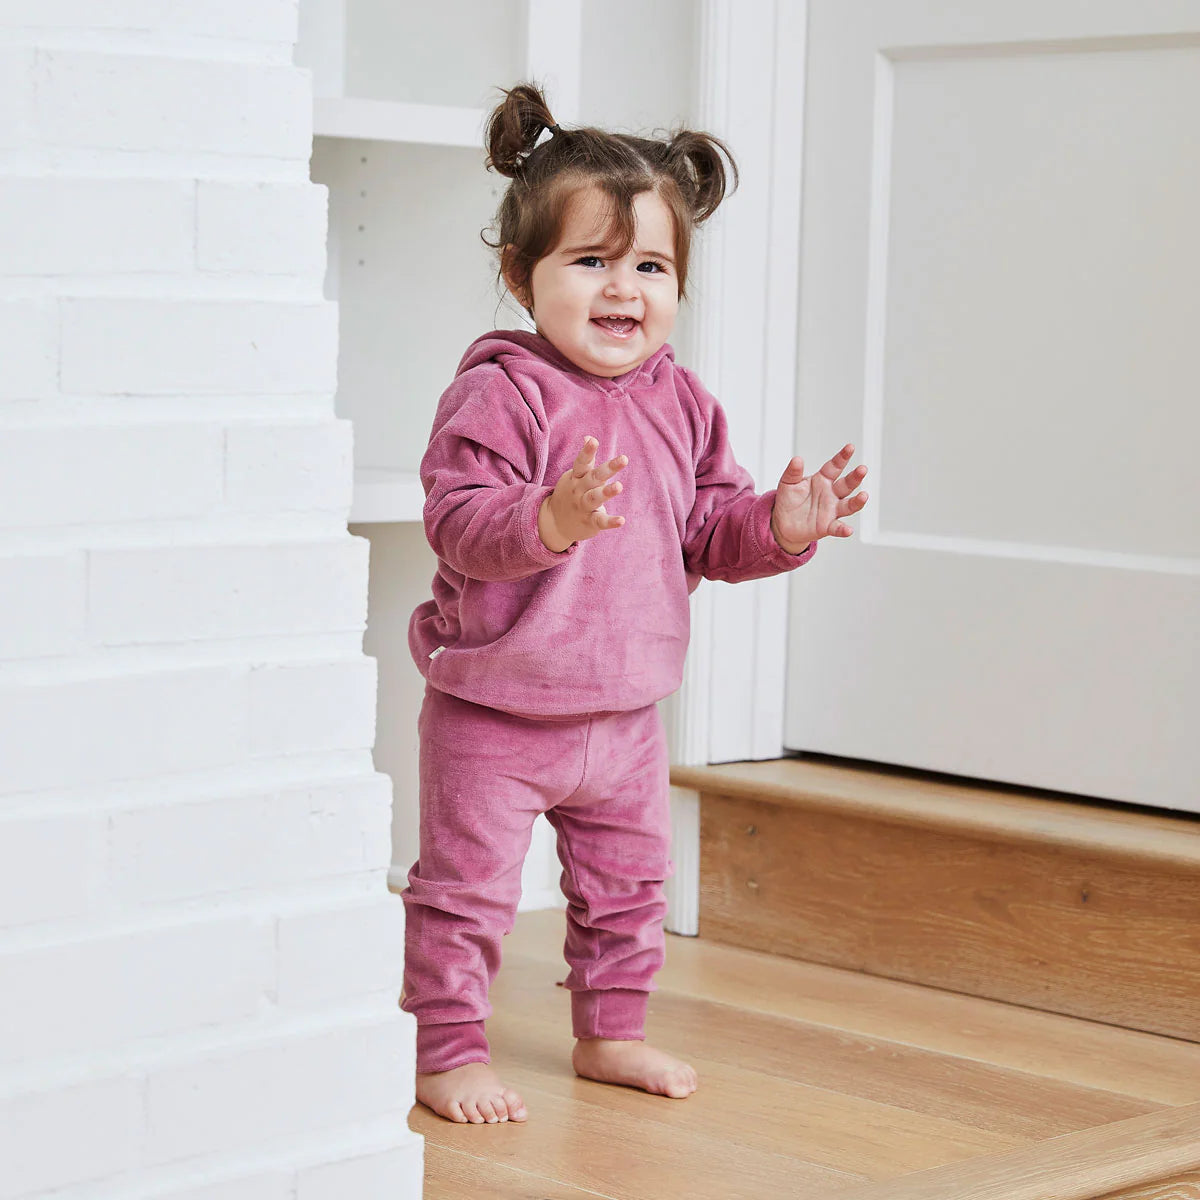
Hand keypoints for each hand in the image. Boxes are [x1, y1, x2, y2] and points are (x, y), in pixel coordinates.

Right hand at [539, 436, 628, 551]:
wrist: (554, 522)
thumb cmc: (571, 494)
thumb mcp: (575, 476)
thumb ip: (585, 460)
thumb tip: (589, 437)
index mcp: (576, 477)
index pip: (581, 462)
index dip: (587, 452)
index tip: (593, 441)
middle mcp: (578, 490)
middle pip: (593, 478)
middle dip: (608, 468)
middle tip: (624, 459)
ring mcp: (583, 506)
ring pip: (594, 498)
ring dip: (606, 492)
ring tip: (619, 486)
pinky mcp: (589, 522)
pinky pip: (600, 521)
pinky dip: (610, 521)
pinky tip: (621, 520)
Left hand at [770, 443, 867, 552]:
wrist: (784, 522)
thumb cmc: (789, 499)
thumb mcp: (788, 482)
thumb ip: (793, 472)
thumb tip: (797, 460)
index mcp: (823, 479)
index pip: (835, 466)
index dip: (843, 457)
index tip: (850, 447)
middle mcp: (831, 494)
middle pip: (847, 484)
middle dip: (855, 477)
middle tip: (862, 469)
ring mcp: (832, 510)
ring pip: (848, 505)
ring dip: (857, 501)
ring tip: (864, 496)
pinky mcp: (827, 526)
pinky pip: (837, 528)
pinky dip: (843, 529)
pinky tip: (848, 530)